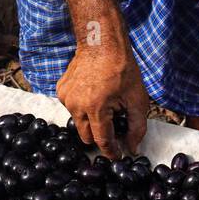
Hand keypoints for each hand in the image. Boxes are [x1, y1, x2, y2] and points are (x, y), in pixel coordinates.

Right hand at [56, 29, 149, 157]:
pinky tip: (92, 94)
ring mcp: (66, 98)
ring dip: (90, 121)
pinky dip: (82, 107)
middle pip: (86, 137)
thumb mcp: (137, 100)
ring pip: (78, 123)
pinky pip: (72, 109)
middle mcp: (77, 105)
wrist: (102, 43)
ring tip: (104, 104)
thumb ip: (137, 128)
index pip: (102, 141)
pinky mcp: (60, 91)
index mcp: (96, 109)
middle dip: (100, 136)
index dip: (111, 152)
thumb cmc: (123, 70)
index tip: (118, 156)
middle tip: (114, 125)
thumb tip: (132, 149)